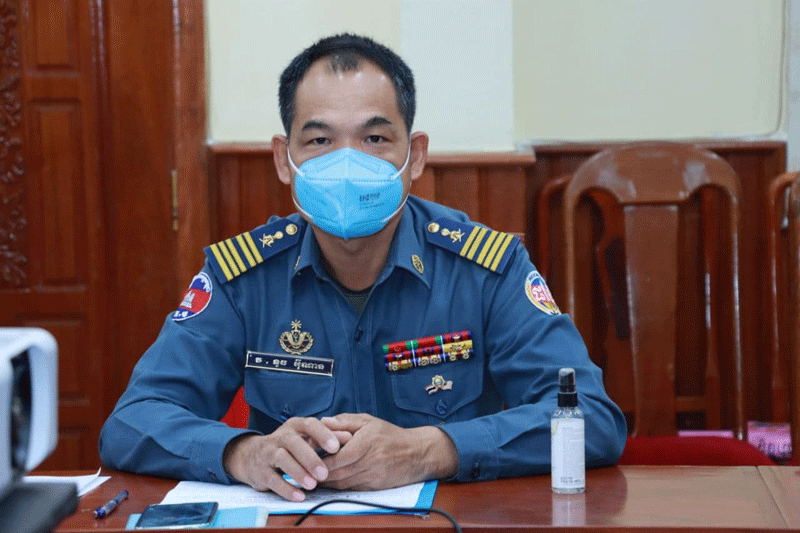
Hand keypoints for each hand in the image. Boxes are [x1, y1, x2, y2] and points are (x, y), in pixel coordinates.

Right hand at [222, 417, 350, 500]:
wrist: (252, 456)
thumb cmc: (288, 446)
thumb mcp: (305, 438)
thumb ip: (327, 437)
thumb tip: (349, 437)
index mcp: (295, 426)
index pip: (309, 425)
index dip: (323, 434)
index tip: (337, 447)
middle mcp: (280, 436)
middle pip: (294, 443)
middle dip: (310, 458)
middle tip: (324, 473)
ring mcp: (268, 453)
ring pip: (282, 459)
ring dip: (298, 473)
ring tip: (313, 485)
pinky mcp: (260, 471)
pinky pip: (272, 479)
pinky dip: (286, 488)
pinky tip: (299, 496)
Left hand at [319, 413, 457, 490]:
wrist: (417, 453)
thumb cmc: (390, 435)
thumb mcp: (368, 421)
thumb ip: (345, 421)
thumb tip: (323, 421)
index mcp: (367, 442)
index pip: (338, 457)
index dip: (320, 460)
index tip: (306, 457)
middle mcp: (370, 461)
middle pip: (337, 473)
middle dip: (319, 473)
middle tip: (303, 470)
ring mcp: (373, 476)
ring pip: (342, 484)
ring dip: (326, 482)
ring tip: (311, 477)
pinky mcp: (374, 487)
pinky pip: (351, 488)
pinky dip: (338, 486)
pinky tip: (329, 481)